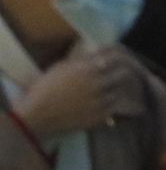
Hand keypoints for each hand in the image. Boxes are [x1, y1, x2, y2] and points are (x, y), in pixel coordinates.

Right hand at [15, 48, 145, 140]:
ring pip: (121, 90)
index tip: (121, 55)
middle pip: (123, 73)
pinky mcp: (100, 115)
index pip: (114, 56)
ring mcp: (101, 99)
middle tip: (124, 72)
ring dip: (120, 88)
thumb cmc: (44, 90)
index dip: (119, 55)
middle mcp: (98, 82)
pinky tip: (114, 103)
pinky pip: (116, 107)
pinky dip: (117, 104)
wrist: (37, 116)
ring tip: (121, 88)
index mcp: (88, 68)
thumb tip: (95, 53)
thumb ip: (80, 61)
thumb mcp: (60, 68)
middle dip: (124, 71)